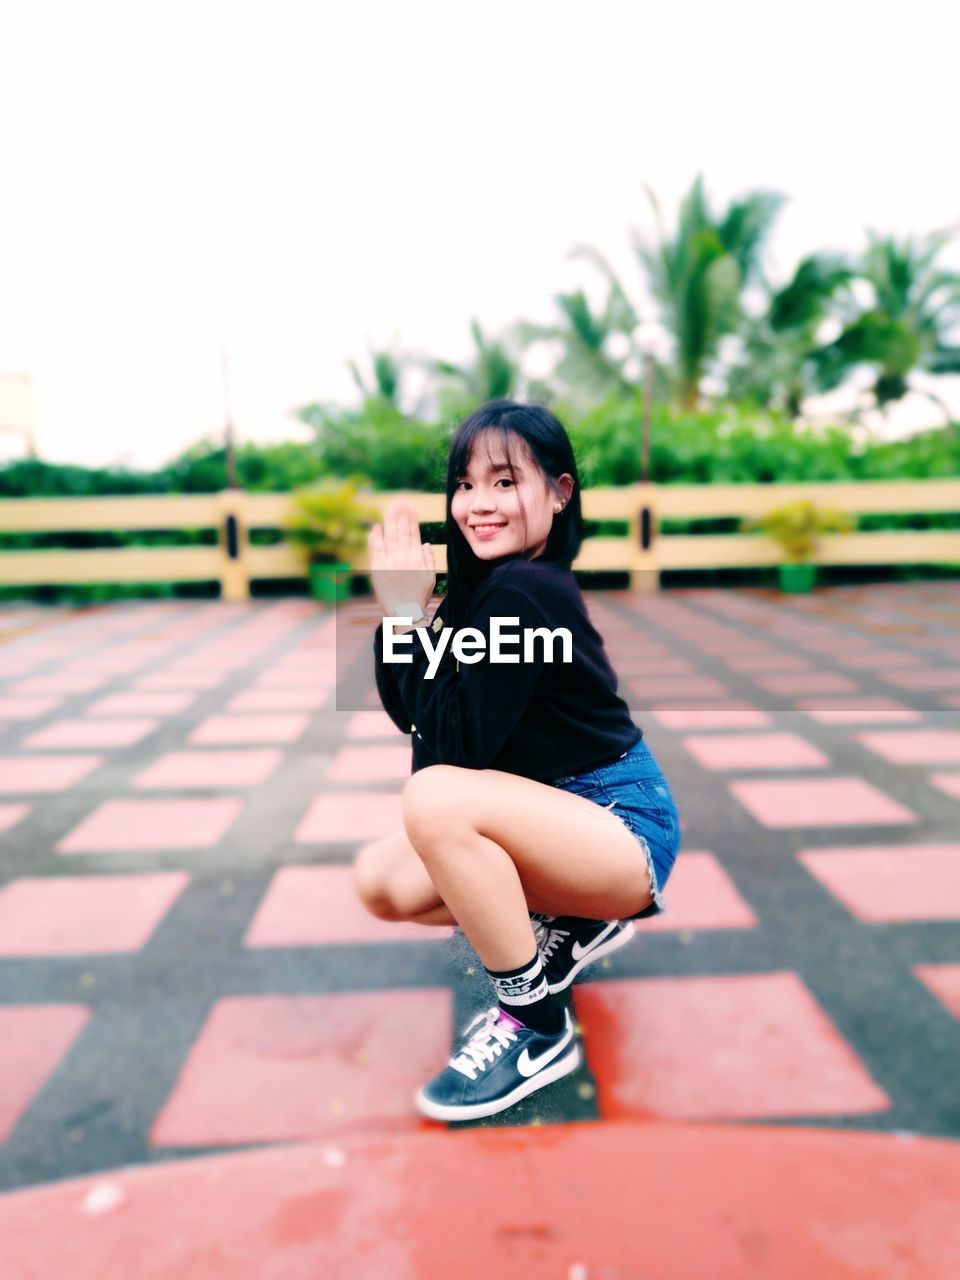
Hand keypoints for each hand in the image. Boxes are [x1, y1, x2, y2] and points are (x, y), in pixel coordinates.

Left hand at [368, 499, 435, 616]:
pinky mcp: (377, 569)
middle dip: (401, 514)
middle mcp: (404, 558)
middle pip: (402, 531)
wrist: (404, 614)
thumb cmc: (418, 597)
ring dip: (390, 520)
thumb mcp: (430, 578)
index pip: (414, 533)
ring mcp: (390, 563)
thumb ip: (429, 559)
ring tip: (391, 507)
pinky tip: (376, 526)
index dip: (411, 519)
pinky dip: (375, 537)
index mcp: (417, 559)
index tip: (410, 507)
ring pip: (390, 536)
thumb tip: (426, 543)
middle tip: (400, 500)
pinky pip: (376, 549)